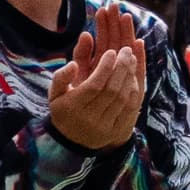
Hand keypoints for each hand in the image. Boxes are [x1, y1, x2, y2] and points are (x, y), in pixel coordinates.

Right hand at [45, 20, 145, 151]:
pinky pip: (130, 108)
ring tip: (132, 59)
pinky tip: (134, 76)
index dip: (105, 68)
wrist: (72, 138)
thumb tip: (73, 64)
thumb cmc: (64, 108)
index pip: (94, 85)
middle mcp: (89, 118)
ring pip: (122, 98)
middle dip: (121, 68)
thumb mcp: (55, 93)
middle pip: (111, 91)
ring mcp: (104, 126)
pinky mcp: (116, 131)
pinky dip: (134, 90)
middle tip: (126, 51)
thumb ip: (61, 77)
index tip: (111, 52)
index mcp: (72, 108)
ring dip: (130, 77)